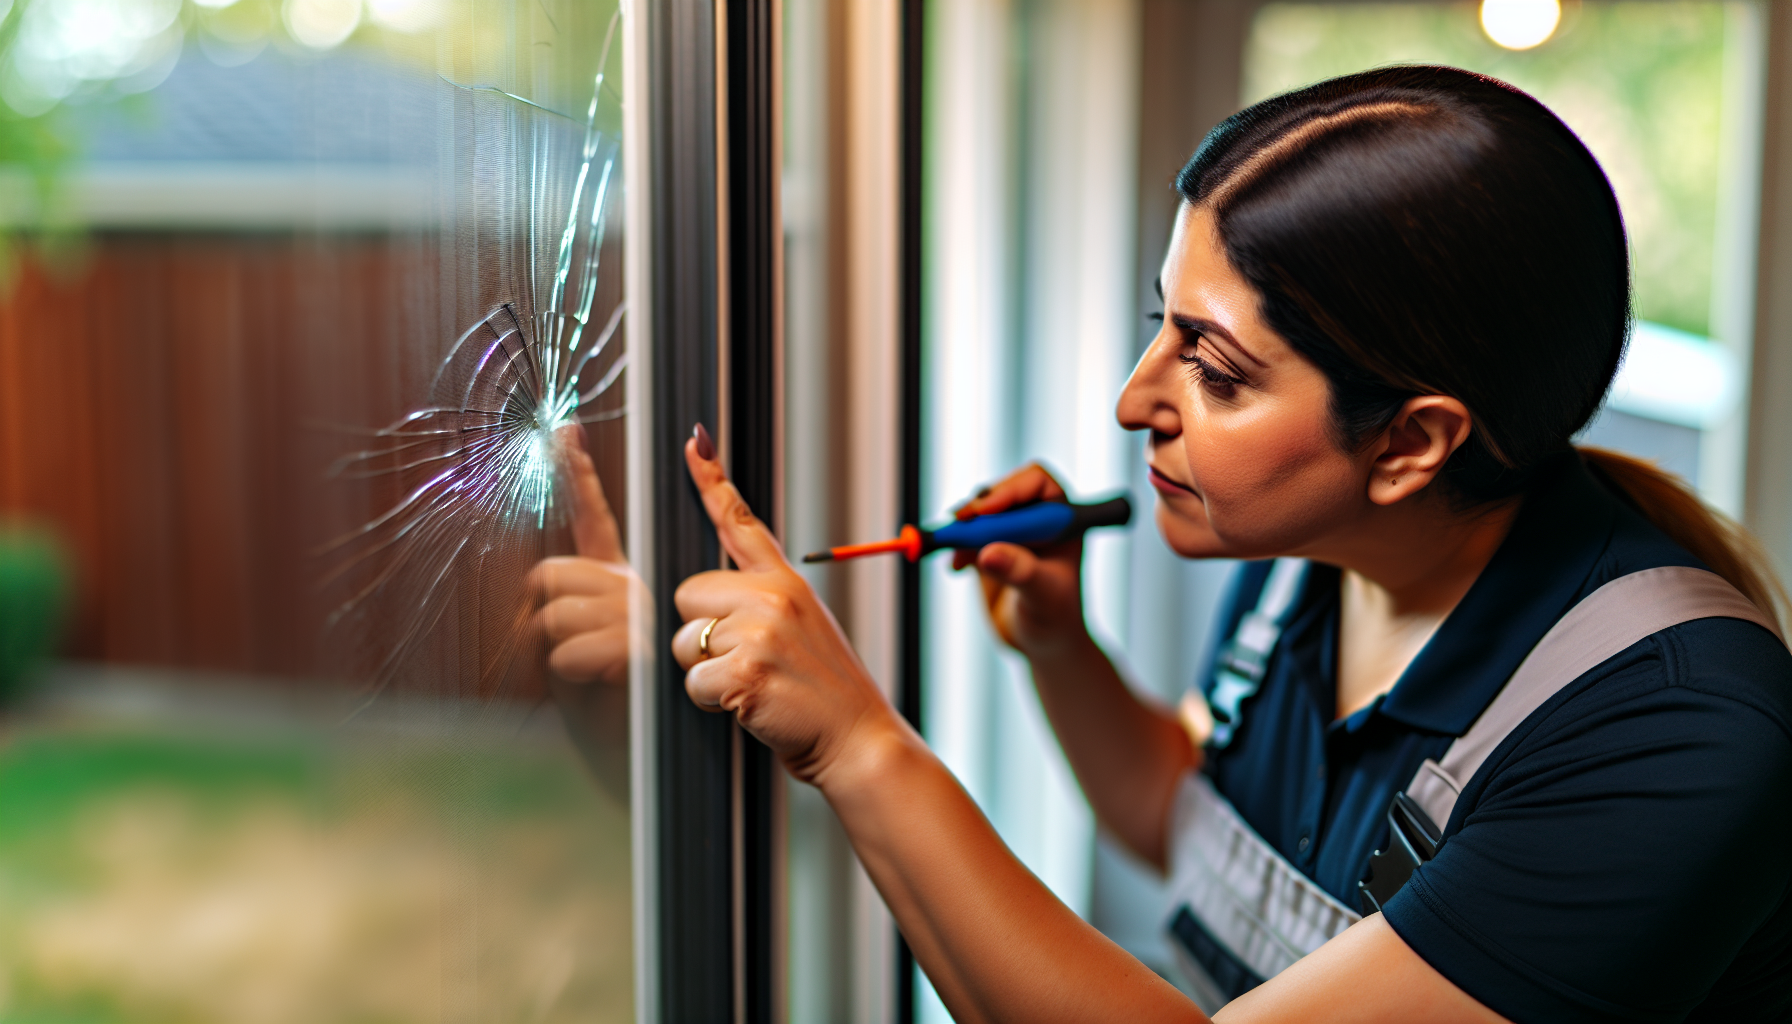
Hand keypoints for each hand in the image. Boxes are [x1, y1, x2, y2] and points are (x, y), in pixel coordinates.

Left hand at [532, 425, 646, 686]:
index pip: (594, 517)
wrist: (657, 751)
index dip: (577, 471)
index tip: (563, 431)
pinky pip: (567, 648)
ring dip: (557, 652)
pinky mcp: (637, 646)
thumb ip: (568, 617)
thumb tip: (533, 606)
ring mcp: (640, 614)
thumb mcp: (587, 652)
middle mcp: (636, 588)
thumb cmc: (622, 707)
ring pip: (551, 613)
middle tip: (568, 652)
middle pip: (548, 574)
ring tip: (592, 673)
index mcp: (627, 579)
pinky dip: (570, 674)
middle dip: (541, 617)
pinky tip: (602, 681)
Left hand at [670, 429, 906, 786]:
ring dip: (705, 674)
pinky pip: (693, 682)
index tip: (694, 442)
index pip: (741, 523)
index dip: (711, 480)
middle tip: (745, 662)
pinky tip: (752, 706)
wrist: (861, 740)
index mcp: (787, 583)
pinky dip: (713, 704)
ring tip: (755, 687)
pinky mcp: (748, 670)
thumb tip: (712, 603)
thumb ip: (763, 605)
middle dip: (699, 633)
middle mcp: (774, 597)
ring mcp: (762, 632)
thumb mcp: (806, 629)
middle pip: (686, 596)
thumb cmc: (827, 694)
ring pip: (683, 643)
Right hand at [950, 463, 1088, 657]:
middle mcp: (1036, 519)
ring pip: (980, 511)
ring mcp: (1011, 533)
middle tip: (959, 523)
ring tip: (955, 547)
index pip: (1037, 483)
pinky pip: (964, 535)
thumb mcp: (1042, 595)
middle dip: (979, 507)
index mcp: (1062, 519)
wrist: (1042, 644)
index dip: (1010, 490)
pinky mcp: (988, 547)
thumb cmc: (1057, 618)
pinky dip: (955, 546)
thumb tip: (989, 552)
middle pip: (1002, 492)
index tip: (985, 511)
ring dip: (963, 527)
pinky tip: (957, 567)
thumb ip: (1020, 571)